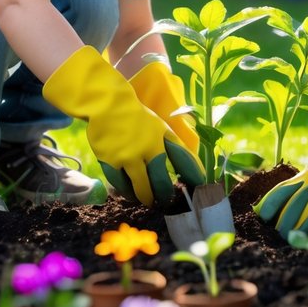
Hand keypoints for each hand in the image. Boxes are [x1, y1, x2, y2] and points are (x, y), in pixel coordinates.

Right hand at [42, 46, 203, 204]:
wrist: (108, 105)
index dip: (193, 175)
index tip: (200, 185)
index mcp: (162, 137)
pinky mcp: (111, 162)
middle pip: (162, 181)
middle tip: (167, 200)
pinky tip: (132, 195)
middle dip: (166, 194)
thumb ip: (171, 143)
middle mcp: (147, 149)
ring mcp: (128, 157)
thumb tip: (188, 163)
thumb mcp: (158, 126)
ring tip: (150, 201)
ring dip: (148, 197)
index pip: (184, 160)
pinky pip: (121, 185)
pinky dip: (128, 192)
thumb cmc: (136, 116)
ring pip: (142, 187)